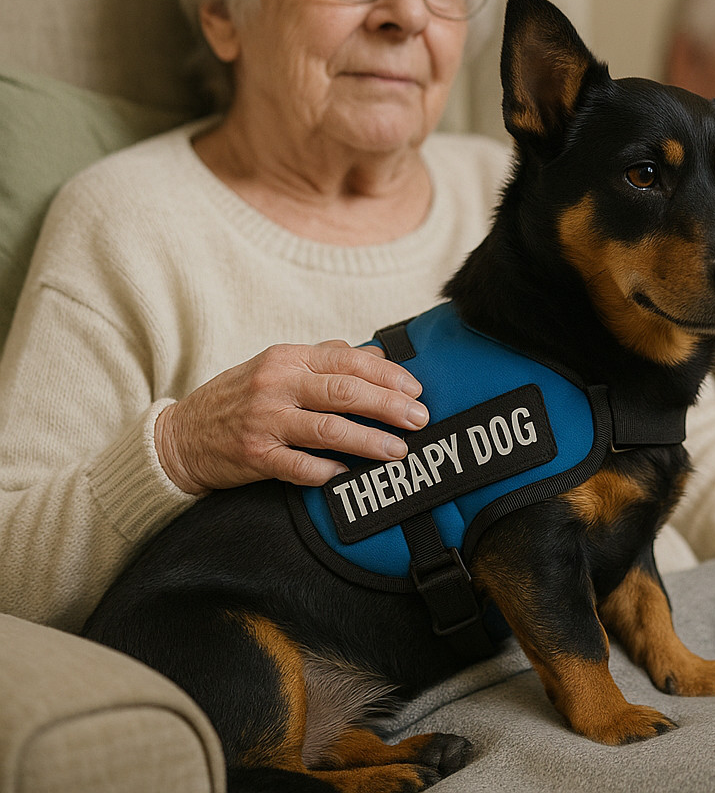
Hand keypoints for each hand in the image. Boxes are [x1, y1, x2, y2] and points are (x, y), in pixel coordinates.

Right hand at [155, 341, 428, 494]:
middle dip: (388, 406)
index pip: (347, 360)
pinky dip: (326, 471)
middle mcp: (276, 386)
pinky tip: (347, 474)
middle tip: (419, 419)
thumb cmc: (239, 398)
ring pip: (327, 429)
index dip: (387, 375)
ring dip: (368, 440)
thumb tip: (377, 354)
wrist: (180, 437)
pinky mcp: (254, 456)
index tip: (415, 389)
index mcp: (287, 359)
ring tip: (398, 450)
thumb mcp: (278, 367)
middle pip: (344, 392)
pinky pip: (298, 466)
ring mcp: (264, 421)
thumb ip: (326, 358)